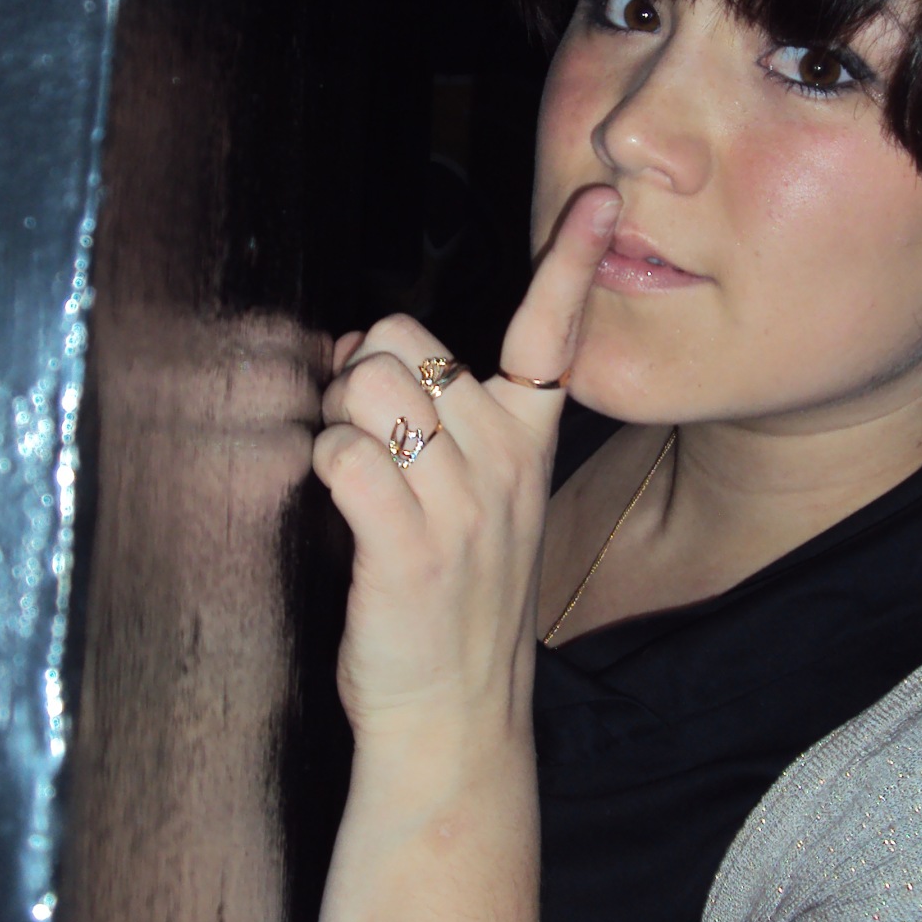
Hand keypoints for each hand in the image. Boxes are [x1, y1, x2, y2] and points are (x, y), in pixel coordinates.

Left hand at [312, 186, 619, 746]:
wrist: (454, 722)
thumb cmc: (449, 606)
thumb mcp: (473, 504)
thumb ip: (432, 418)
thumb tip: (358, 342)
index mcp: (528, 443)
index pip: (555, 335)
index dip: (572, 261)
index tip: (599, 199)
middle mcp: (506, 462)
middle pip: (403, 339)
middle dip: (360, 373)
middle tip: (363, 437)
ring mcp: (463, 505)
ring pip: (368, 386)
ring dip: (335, 421)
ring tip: (352, 478)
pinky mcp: (410, 548)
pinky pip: (342, 454)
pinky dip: (323, 467)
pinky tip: (339, 508)